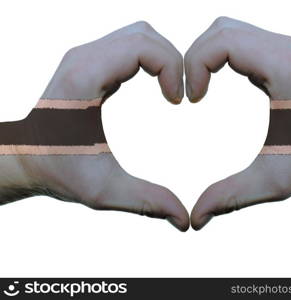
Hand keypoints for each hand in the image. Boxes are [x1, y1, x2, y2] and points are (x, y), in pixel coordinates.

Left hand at [0, 21, 188, 230]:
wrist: (29, 158)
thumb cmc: (59, 171)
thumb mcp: (103, 191)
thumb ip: (146, 202)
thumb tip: (184, 220)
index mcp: (84, 78)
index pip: (141, 47)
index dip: (172, 67)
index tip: (178, 101)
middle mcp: (83, 58)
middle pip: (144, 34)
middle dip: (173, 59)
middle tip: (179, 96)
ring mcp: (86, 57)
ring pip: (139, 35)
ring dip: (163, 58)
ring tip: (171, 92)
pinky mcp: (92, 63)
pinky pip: (130, 46)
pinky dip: (152, 60)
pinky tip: (158, 87)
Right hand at [185, 17, 290, 229]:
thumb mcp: (272, 183)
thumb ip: (231, 197)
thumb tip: (194, 218)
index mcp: (282, 68)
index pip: (223, 42)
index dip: (194, 65)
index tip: (190, 99)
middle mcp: (283, 48)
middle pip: (220, 29)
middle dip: (193, 56)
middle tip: (187, 93)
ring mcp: (281, 47)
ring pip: (226, 29)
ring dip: (203, 54)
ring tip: (197, 88)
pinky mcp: (277, 54)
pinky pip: (236, 40)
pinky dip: (216, 56)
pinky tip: (211, 84)